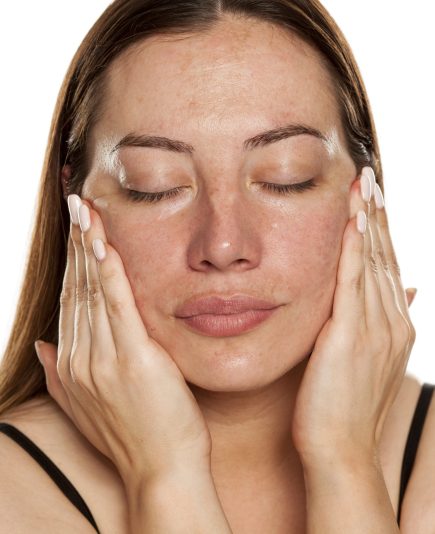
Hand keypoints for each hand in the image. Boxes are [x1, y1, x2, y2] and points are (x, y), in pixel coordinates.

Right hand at [34, 195, 210, 484]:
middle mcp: (82, 358)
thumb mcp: (87, 409)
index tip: (76, 233)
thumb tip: (44, 346)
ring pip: (92, 291)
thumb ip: (60, 377)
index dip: (71, 264)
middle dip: (76, 244)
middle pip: (77, 290)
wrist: (162, 470)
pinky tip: (104, 243)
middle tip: (78, 207)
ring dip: (89, 247)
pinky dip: (109, 270)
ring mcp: (105, 359)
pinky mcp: (134, 358)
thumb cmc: (135, 437)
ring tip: (86, 212)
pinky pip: (117, 304)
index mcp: (74, 365)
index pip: (70, 302)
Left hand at [291, 167, 416, 464]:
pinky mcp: (349, 336)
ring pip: (372, 262)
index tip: (374, 200)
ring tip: (364, 186)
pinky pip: (352, 282)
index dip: (381, 231)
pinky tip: (352, 222)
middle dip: (377, 215)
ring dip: (368, 221)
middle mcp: (390, 321)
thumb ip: (386, 320)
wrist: (341, 448)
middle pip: (383, 257)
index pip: (387, 267)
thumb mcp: (372, 359)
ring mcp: (374, 328)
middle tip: (370, 178)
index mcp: (393, 325)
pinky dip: (354, 249)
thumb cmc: (347, 406)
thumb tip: (406, 290)